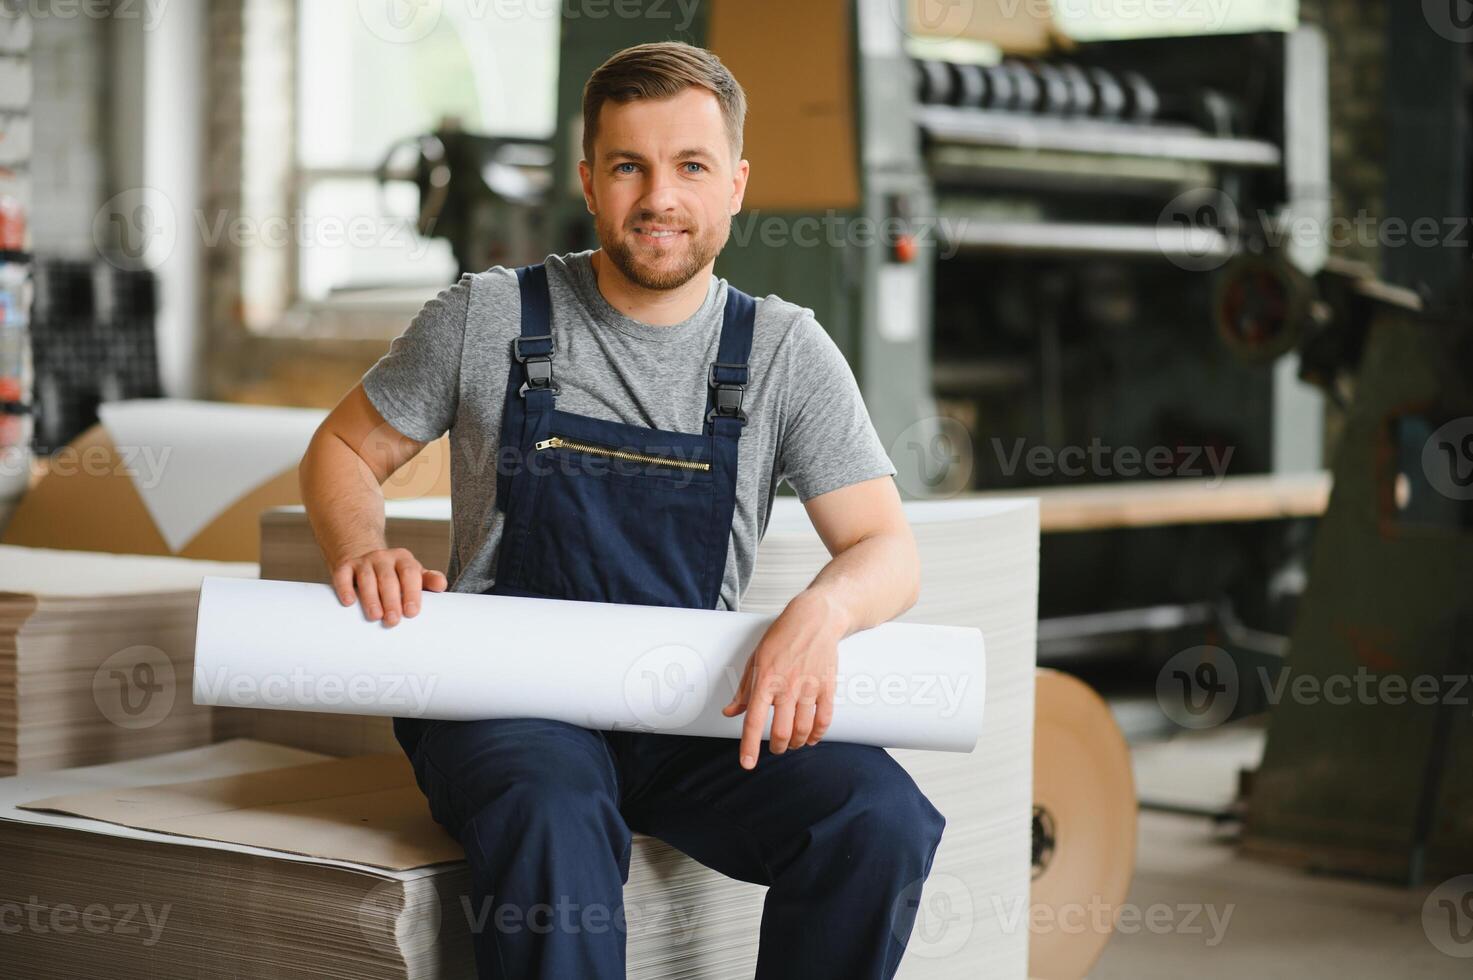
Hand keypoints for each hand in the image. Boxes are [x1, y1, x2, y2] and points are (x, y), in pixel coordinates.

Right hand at [330, 548, 447, 626]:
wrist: (364, 556)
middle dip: (391, 600)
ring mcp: (363, 561)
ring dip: (370, 598)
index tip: (412, 613)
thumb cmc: (395, 573)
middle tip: (393, 620)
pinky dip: (345, 588)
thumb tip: (442, 585)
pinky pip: (342, 575)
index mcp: (404, 559)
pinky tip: (349, 602)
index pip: (410, 574)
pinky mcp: (345, 566)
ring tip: (374, 616)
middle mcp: (383, 558)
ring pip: (367, 578)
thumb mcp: (413, 574)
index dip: (412, 593)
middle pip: (388, 578)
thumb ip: (428, 580)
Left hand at [721, 590, 844, 769]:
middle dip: (778, 747)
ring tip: (793, 743)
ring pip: (803, 729)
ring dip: (797, 743)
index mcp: (765, 679)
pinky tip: (811, 737)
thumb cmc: (782, 637)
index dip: (750, 746)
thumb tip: (731, 712)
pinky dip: (817, 734)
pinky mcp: (827, 686)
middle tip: (775, 749)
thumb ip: (744, 690)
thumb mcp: (755, 659)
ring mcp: (809, 686)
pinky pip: (824, 719)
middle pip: (783, 731)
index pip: (754, 720)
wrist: (814, 619)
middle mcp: (787, 685)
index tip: (747, 764)